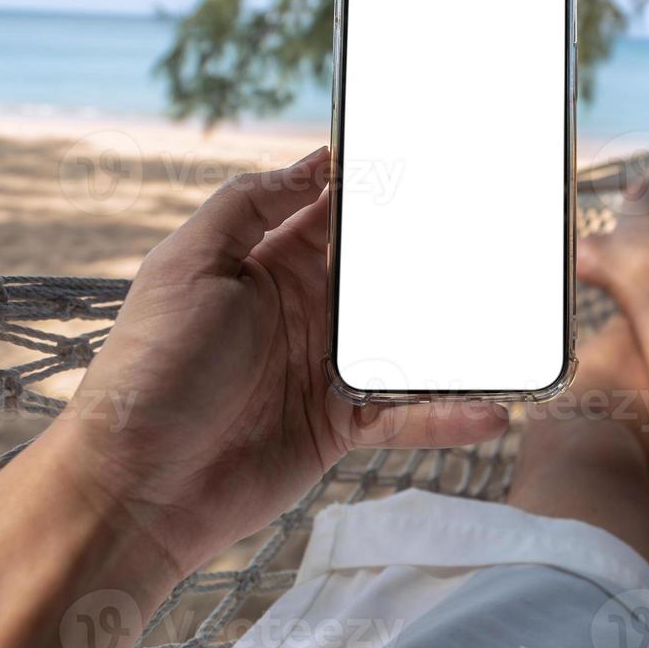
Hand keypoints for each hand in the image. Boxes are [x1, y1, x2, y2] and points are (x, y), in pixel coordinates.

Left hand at [49, 146, 509, 575]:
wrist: (136, 487)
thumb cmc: (151, 369)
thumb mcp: (188, 266)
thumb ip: (248, 204)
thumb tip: (315, 161)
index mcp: (265, 263)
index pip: (332, 212)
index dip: (376, 189)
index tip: (432, 160)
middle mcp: (302, 309)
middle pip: (380, 273)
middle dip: (432, 253)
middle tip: (496, 230)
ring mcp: (324, 368)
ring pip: (406, 339)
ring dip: (453, 331)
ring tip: (511, 315)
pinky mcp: (338, 426)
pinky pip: (405, 415)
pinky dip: (447, 414)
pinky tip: (492, 409)